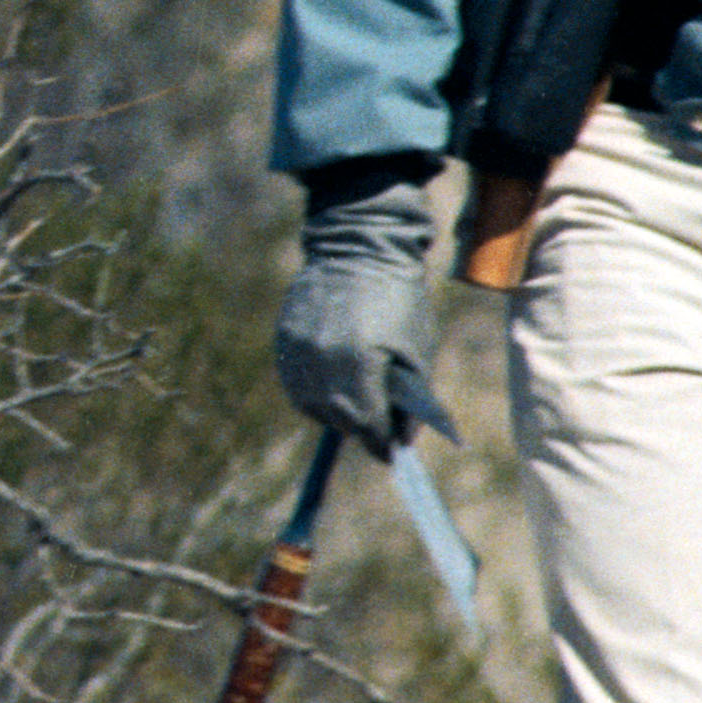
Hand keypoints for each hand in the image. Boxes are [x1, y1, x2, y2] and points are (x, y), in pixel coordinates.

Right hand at [274, 174, 435, 455]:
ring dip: (334, 413)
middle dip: (361, 429)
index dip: (381, 444)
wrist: (360, 246)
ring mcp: (298, 350)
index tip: (390, 456)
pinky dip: (313, 392)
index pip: (369, 424)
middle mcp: (323, 361)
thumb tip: (399, 442)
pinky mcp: (284, 339)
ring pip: (312, 405)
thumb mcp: (417, 350)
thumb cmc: (400, 297)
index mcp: (360, 364)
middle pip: (340, 419)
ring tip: (352, 407)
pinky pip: (295, 383)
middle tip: (375, 432)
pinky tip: (330, 385)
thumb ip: (411, 400)